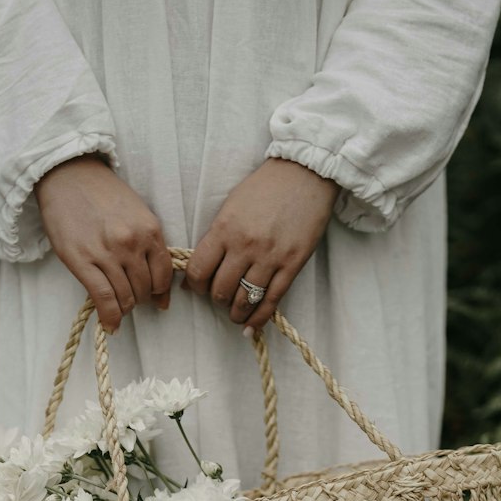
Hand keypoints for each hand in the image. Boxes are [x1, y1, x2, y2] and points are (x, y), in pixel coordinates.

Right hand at [33, 153, 173, 332]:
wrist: (67, 175)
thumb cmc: (102, 193)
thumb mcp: (136, 212)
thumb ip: (148, 242)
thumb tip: (157, 280)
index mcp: (149, 230)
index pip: (164, 274)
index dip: (161, 292)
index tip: (157, 299)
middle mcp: (131, 244)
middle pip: (145, 289)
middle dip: (140, 298)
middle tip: (131, 298)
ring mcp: (107, 254)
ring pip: (126, 298)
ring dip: (124, 307)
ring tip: (118, 305)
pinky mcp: (83, 262)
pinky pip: (104, 299)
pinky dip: (110, 318)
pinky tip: (111, 325)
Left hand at [181, 158, 340, 334]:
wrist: (305, 174)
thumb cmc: (265, 188)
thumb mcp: (231, 207)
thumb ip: (217, 237)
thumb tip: (201, 269)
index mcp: (225, 229)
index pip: (199, 271)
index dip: (195, 286)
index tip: (198, 288)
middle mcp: (245, 246)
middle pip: (221, 290)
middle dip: (216, 300)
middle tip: (220, 298)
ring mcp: (270, 257)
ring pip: (245, 300)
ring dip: (236, 313)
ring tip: (235, 314)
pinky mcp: (292, 264)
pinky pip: (271, 300)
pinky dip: (259, 318)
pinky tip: (252, 326)